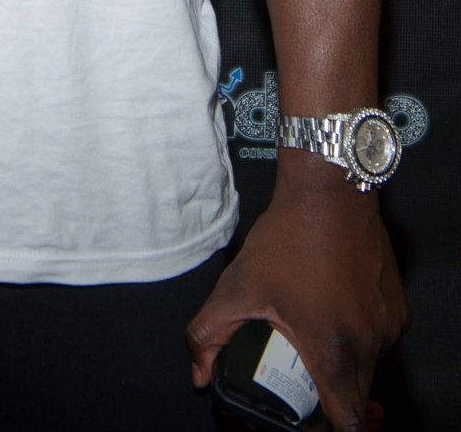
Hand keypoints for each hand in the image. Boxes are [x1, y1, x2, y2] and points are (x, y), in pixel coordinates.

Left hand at [186, 177, 407, 431]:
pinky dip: (358, 335)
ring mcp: (388, 326)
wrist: (330, 191)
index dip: (324, 426)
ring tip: (313, 331)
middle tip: (298, 371)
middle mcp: (370, 345)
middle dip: (328, 393)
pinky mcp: (398, 308)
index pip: (346, 421)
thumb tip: (200, 375)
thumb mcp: (238, 286)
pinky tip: (332, 309)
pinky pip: (379, 339)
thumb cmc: (288, 237)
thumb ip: (208, 335)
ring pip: (369, 366)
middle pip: (355, 396)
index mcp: (335, 351)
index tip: (305, 413)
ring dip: (344, 361)